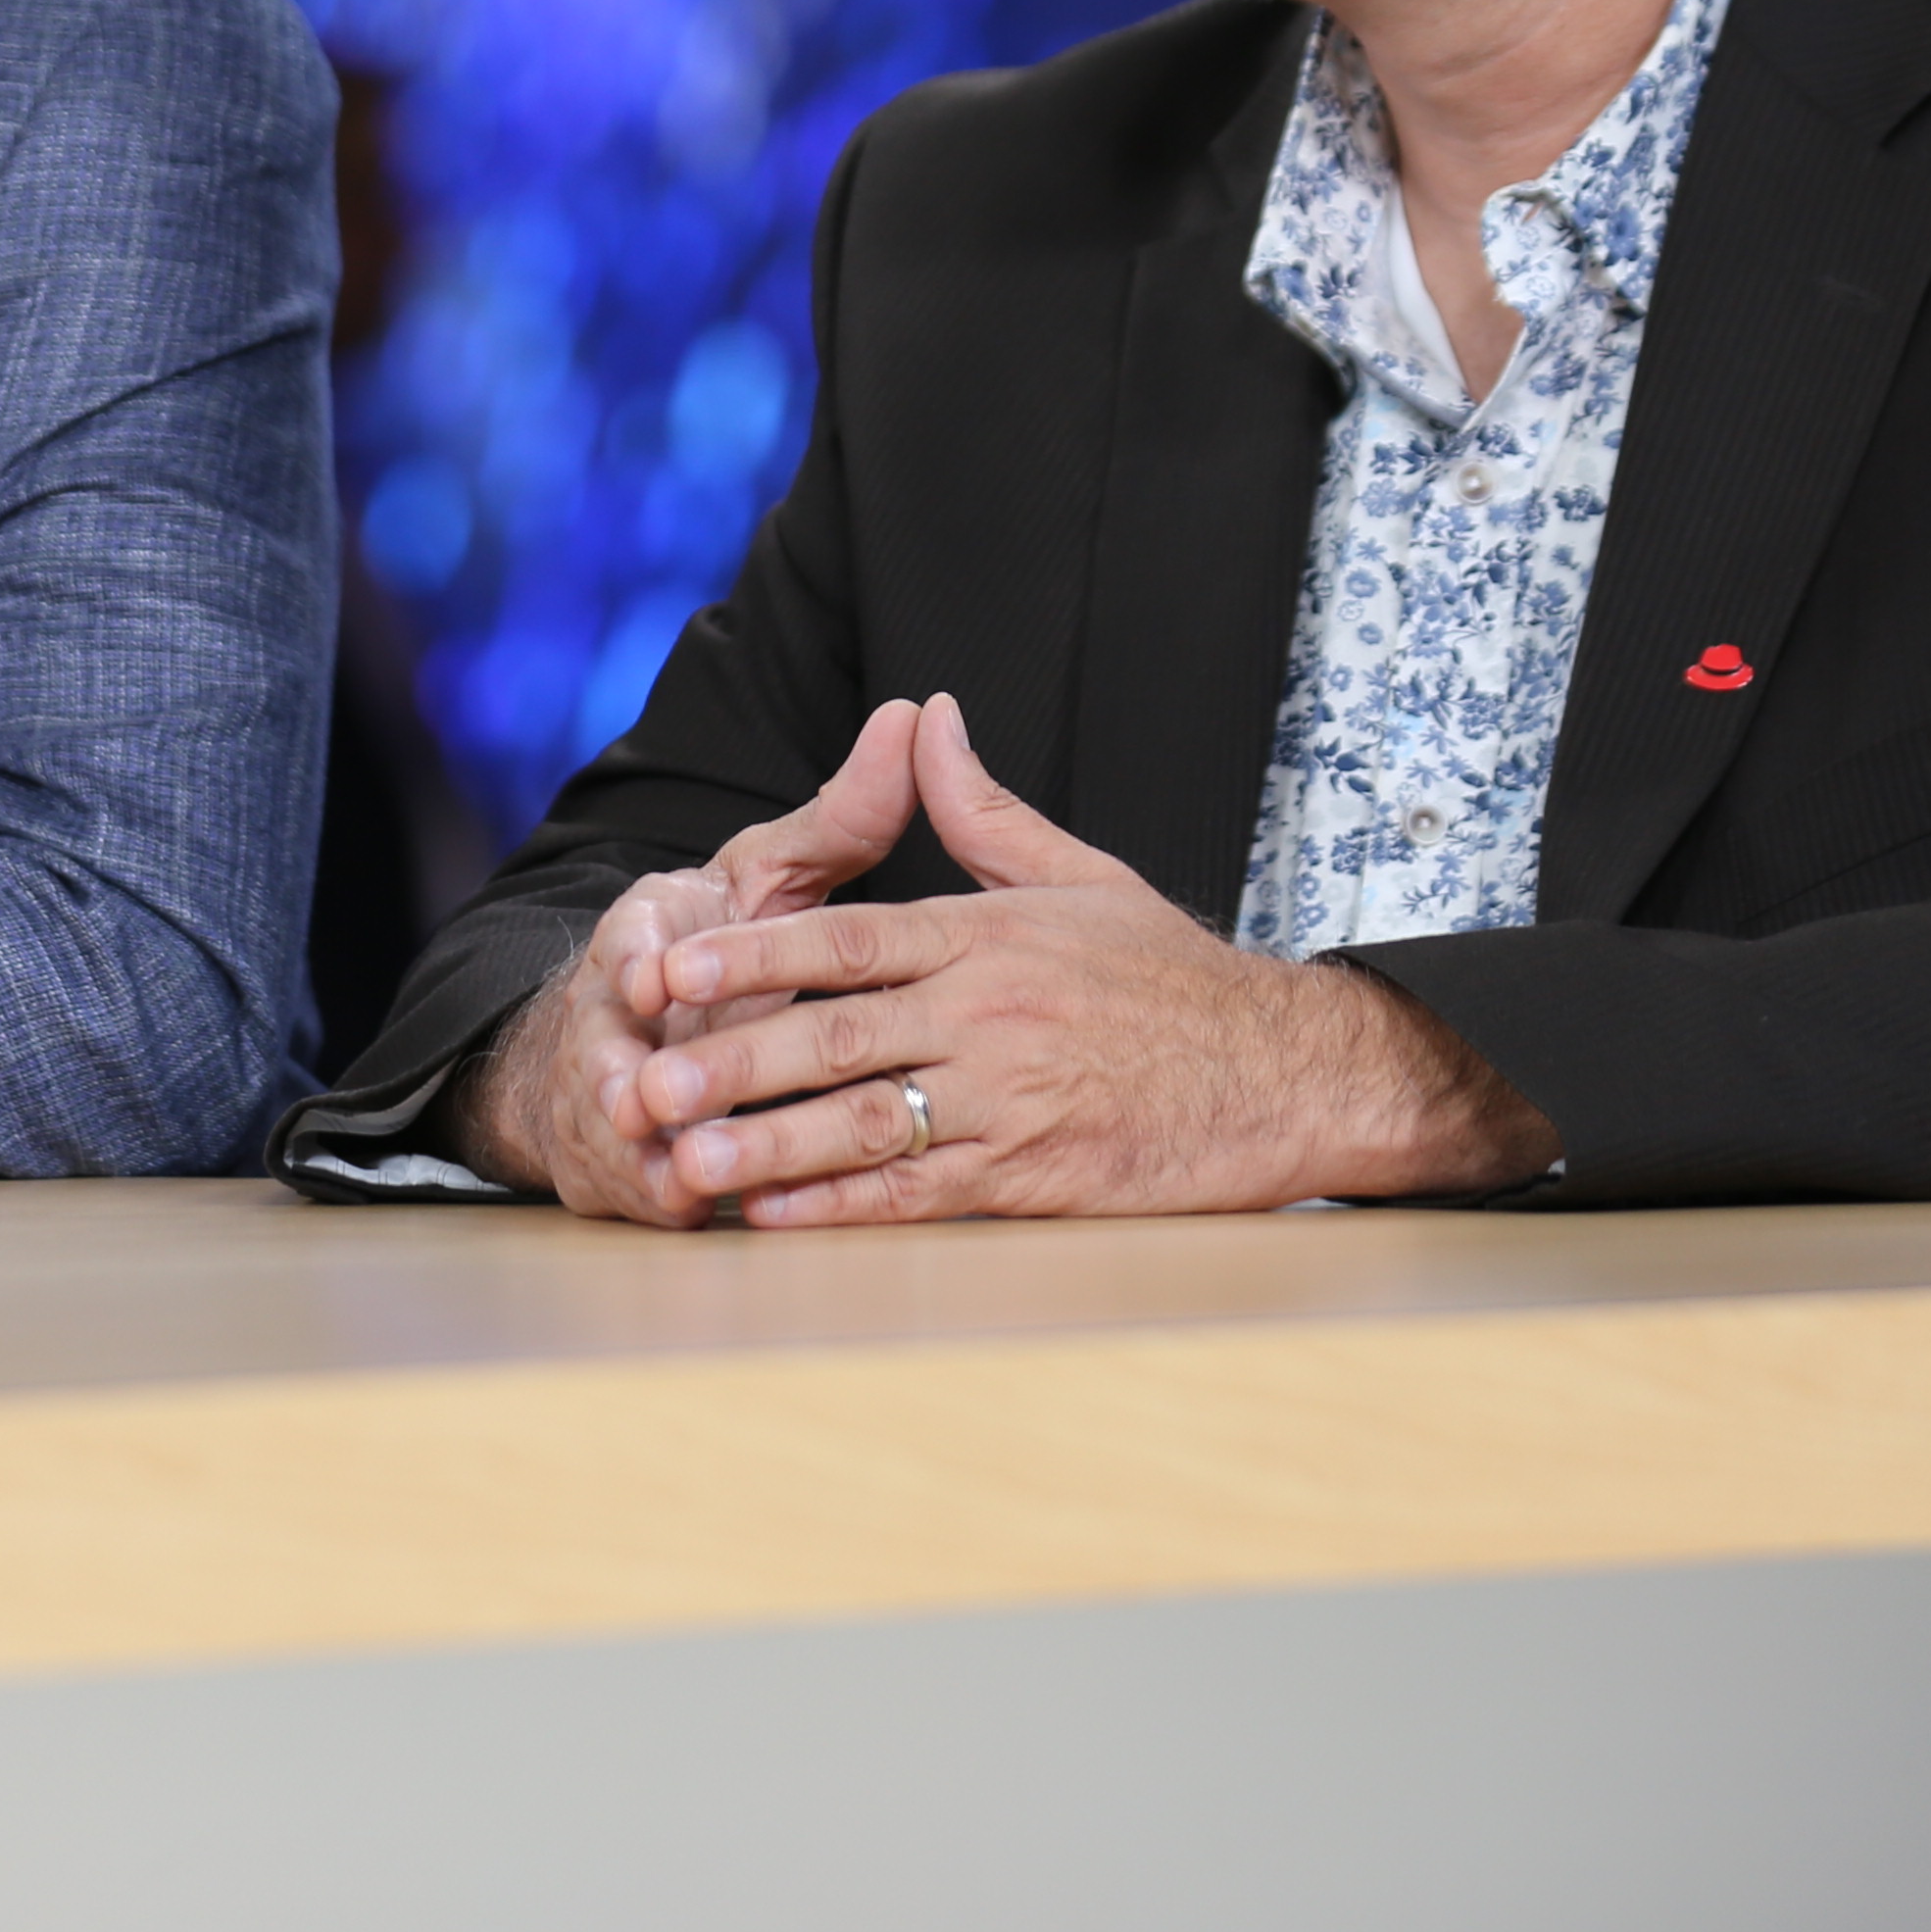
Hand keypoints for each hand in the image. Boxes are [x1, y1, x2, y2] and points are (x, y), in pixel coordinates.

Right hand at [454, 700, 919, 1222]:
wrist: (635, 1034)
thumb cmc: (725, 945)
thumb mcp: (777, 876)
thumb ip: (845, 815)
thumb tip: (917, 717)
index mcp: (648, 930)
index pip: (631, 936)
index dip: (643, 959)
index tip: (657, 979)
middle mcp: (614, 1013)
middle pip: (610, 1045)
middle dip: (628, 1073)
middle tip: (650, 1100)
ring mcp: (611, 1091)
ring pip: (620, 1124)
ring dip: (644, 1149)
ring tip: (677, 1176)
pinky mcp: (622, 1160)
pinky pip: (639, 1183)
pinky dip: (666, 1198)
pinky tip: (695, 1213)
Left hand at [630, 693, 1557, 1224]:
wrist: (1288, 1070)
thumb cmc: (1176, 977)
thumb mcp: (1080, 875)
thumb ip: (983, 809)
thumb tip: (924, 716)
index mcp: (988, 935)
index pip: (845, 938)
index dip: (748, 956)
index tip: (666, 970)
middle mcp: (990, 1012)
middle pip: (835, 1036)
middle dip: (730, 1060)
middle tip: (642, 1082)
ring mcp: (1013, 1098)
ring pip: (867, 1122)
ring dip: (769, 1145)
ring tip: (684, 1160)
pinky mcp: (1038, 1174)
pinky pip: (923, 1192)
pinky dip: (845, 1207)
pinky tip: (776, 1215)